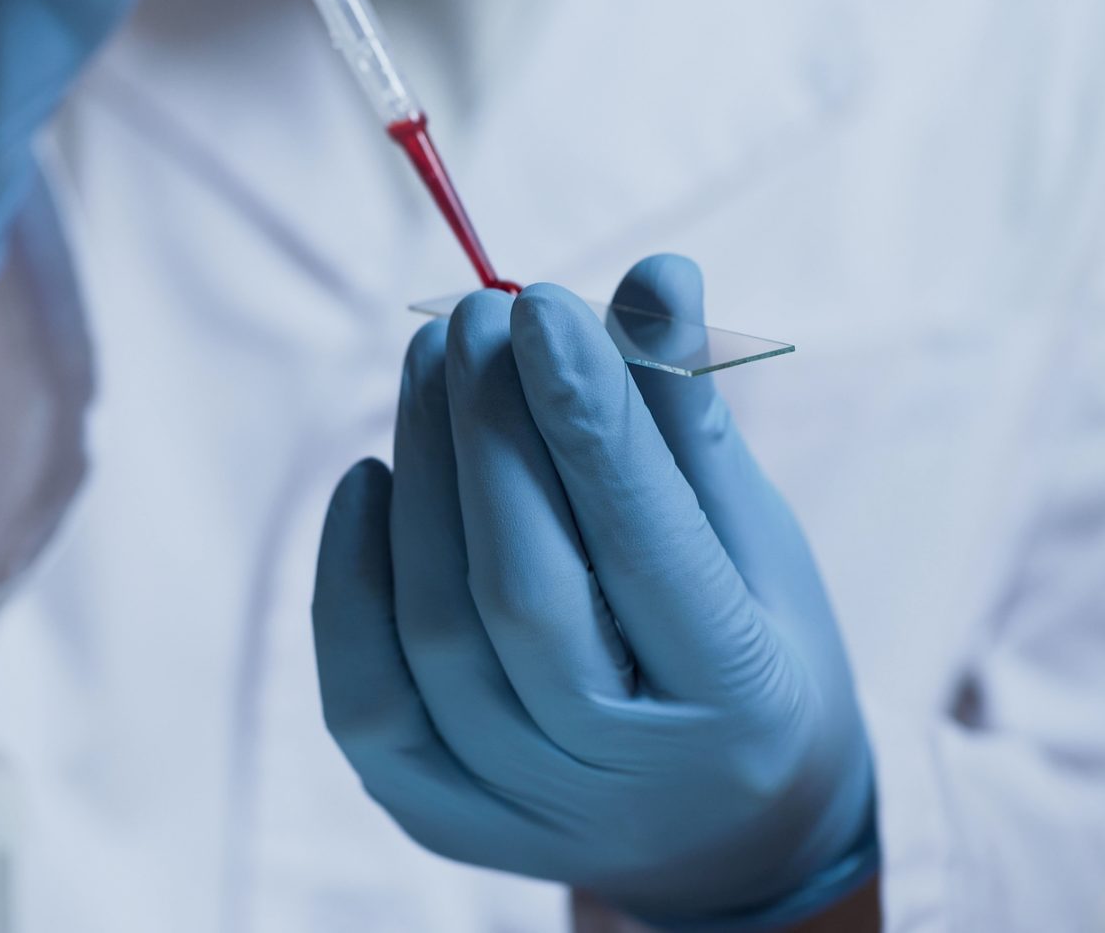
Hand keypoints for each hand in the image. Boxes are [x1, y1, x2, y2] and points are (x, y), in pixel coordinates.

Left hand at [314, 255, 877, 927]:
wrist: (719, 827)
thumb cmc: (748, 647)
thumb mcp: (753, 539)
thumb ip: (689, 419)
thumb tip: (652, 276)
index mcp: (742, 702)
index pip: (649, 549)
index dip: (588, 420)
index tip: (541, 303)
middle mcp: (626, 778)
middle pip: (522, 595)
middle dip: (489, 434)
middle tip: (475, 314)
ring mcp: (524, 813)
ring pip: (435, 635)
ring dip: (423, 477)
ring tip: (433, 362)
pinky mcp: (438, 819)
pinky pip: (365, 699)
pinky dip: (351, 579)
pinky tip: (372, 477)